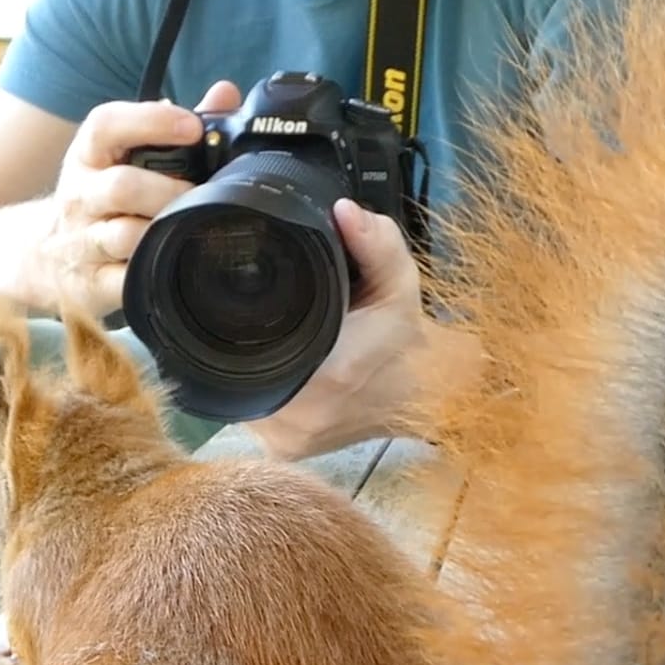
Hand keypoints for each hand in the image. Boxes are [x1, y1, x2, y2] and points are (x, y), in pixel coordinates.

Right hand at [22, 81, 244, 316]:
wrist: (42, 255)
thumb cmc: (99, 198)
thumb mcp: (120, 157)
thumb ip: (173, 126)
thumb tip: (225, 94)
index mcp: (88, 156)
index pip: (105, 125)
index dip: (150, 121)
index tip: (192, 126)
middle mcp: (80, 196)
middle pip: (121, 187)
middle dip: (168, 191)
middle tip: (201, 194)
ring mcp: (83, 242)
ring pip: (124, 236)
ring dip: (163, 231)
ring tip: (192, 228)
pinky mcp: (91, 284)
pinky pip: (124, 281)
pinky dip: (151, 273)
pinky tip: (173, 264)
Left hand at [244, 199, 456, 461]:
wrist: (429, 397)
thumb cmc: (407, 338)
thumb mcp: (399, 282)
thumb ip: (375, 243)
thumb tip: (342, 212)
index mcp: (328, 373)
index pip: (250, 344)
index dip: (237, 322)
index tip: (240, 302)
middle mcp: (303, 415)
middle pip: (235, 368)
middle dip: (240, 341)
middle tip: (253, 317)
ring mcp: (291, 440)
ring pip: (238, 394)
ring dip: (243, 368)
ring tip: (263, 342)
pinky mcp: (287, 452)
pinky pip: (249, 417)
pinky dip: (254, 390)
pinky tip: (268, 370)